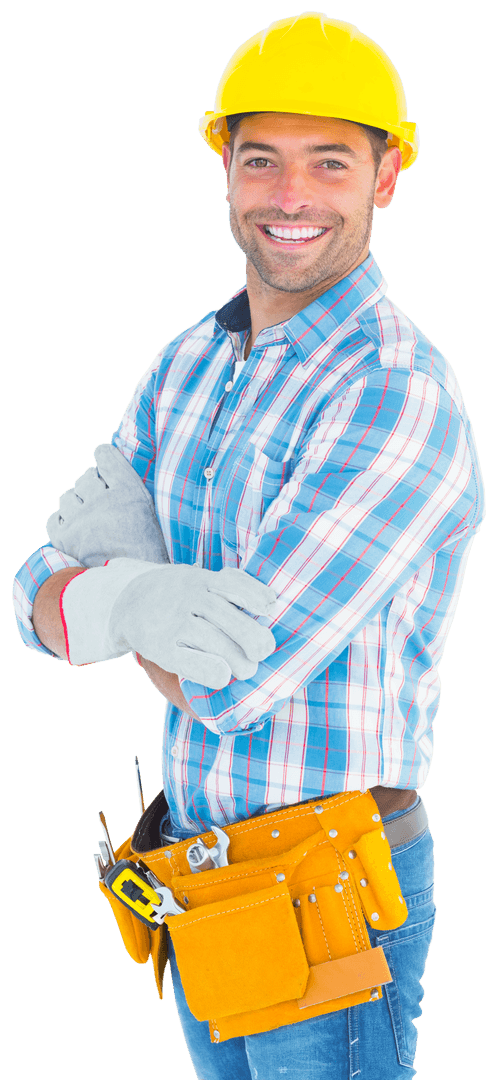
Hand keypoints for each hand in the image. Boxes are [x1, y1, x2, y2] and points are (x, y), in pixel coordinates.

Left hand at [46, 443, 168, 566]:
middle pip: (85, 477)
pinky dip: (62, 521)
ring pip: (67, 497)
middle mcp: (102, 502)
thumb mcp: (148, 512)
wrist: (133, 588)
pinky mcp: (64, 539)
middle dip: (91, 486)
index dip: (103, 456)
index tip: (103, 458)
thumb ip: (128, 487)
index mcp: (129, 492)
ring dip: (76, 503)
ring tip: (87, 517)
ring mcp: (81, 521)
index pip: (105, 455)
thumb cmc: (145, 551)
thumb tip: (107, 463)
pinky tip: (75, 527)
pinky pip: (54, 518)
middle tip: (101, 502)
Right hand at [61, 560, 277, 687]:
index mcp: (201, 579)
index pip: (232, 584)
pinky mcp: (161, 647)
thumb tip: (272, 601)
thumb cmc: (179, 595)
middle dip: (251, 636)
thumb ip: (232, 584)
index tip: (270, 609)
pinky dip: (209, 671)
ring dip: (236, 658)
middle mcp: (187, 597)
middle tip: (264, 651)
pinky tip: (223, 676)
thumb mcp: (200, 578)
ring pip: (211, 640)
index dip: (254, 596)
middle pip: (225, 616)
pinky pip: (188, 661)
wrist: (127, 602)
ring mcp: (173, 622)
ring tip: (249, 670)